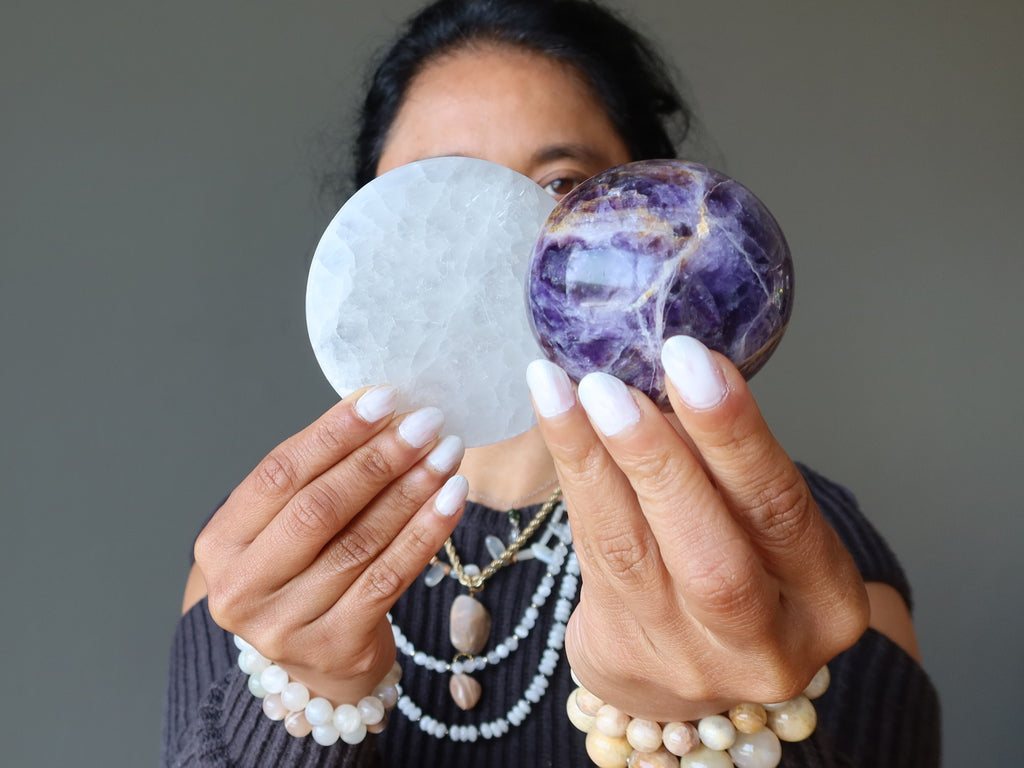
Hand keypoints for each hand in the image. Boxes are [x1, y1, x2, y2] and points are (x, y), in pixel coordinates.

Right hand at [193, 386, 467, 701]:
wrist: (317, 663)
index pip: (279, 473)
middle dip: (379, 459)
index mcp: (221, 544)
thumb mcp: (291, 522)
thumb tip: (371, 400)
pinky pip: (390, 578)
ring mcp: (285, 624)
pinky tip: (451, 499)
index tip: (384, 397)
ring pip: (360, 542)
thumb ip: (321, 468)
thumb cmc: (305, 572)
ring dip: (411, 490)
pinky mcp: (334, 647)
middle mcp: (241, 588)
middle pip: (319, 509)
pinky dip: (426, 533)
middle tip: (425, 422)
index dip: (334, 432)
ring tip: (446, 452)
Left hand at [526, 337, 868, 720]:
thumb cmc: (737, 570)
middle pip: (709, 554)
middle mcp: (763, 646)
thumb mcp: (762, 529)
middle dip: (656, 459)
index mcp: (824, 602)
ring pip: (631, 554)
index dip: (734, 434)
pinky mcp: (619, 660)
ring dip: (591, 461)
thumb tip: (667, 373)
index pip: (781, 509)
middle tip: (609, 385)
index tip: (690, 360)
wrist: (686, 672)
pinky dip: (572, 483)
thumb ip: (730, 472)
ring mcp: (687, 664)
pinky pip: (589, 558)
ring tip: (561, 390)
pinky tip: (555, 425)